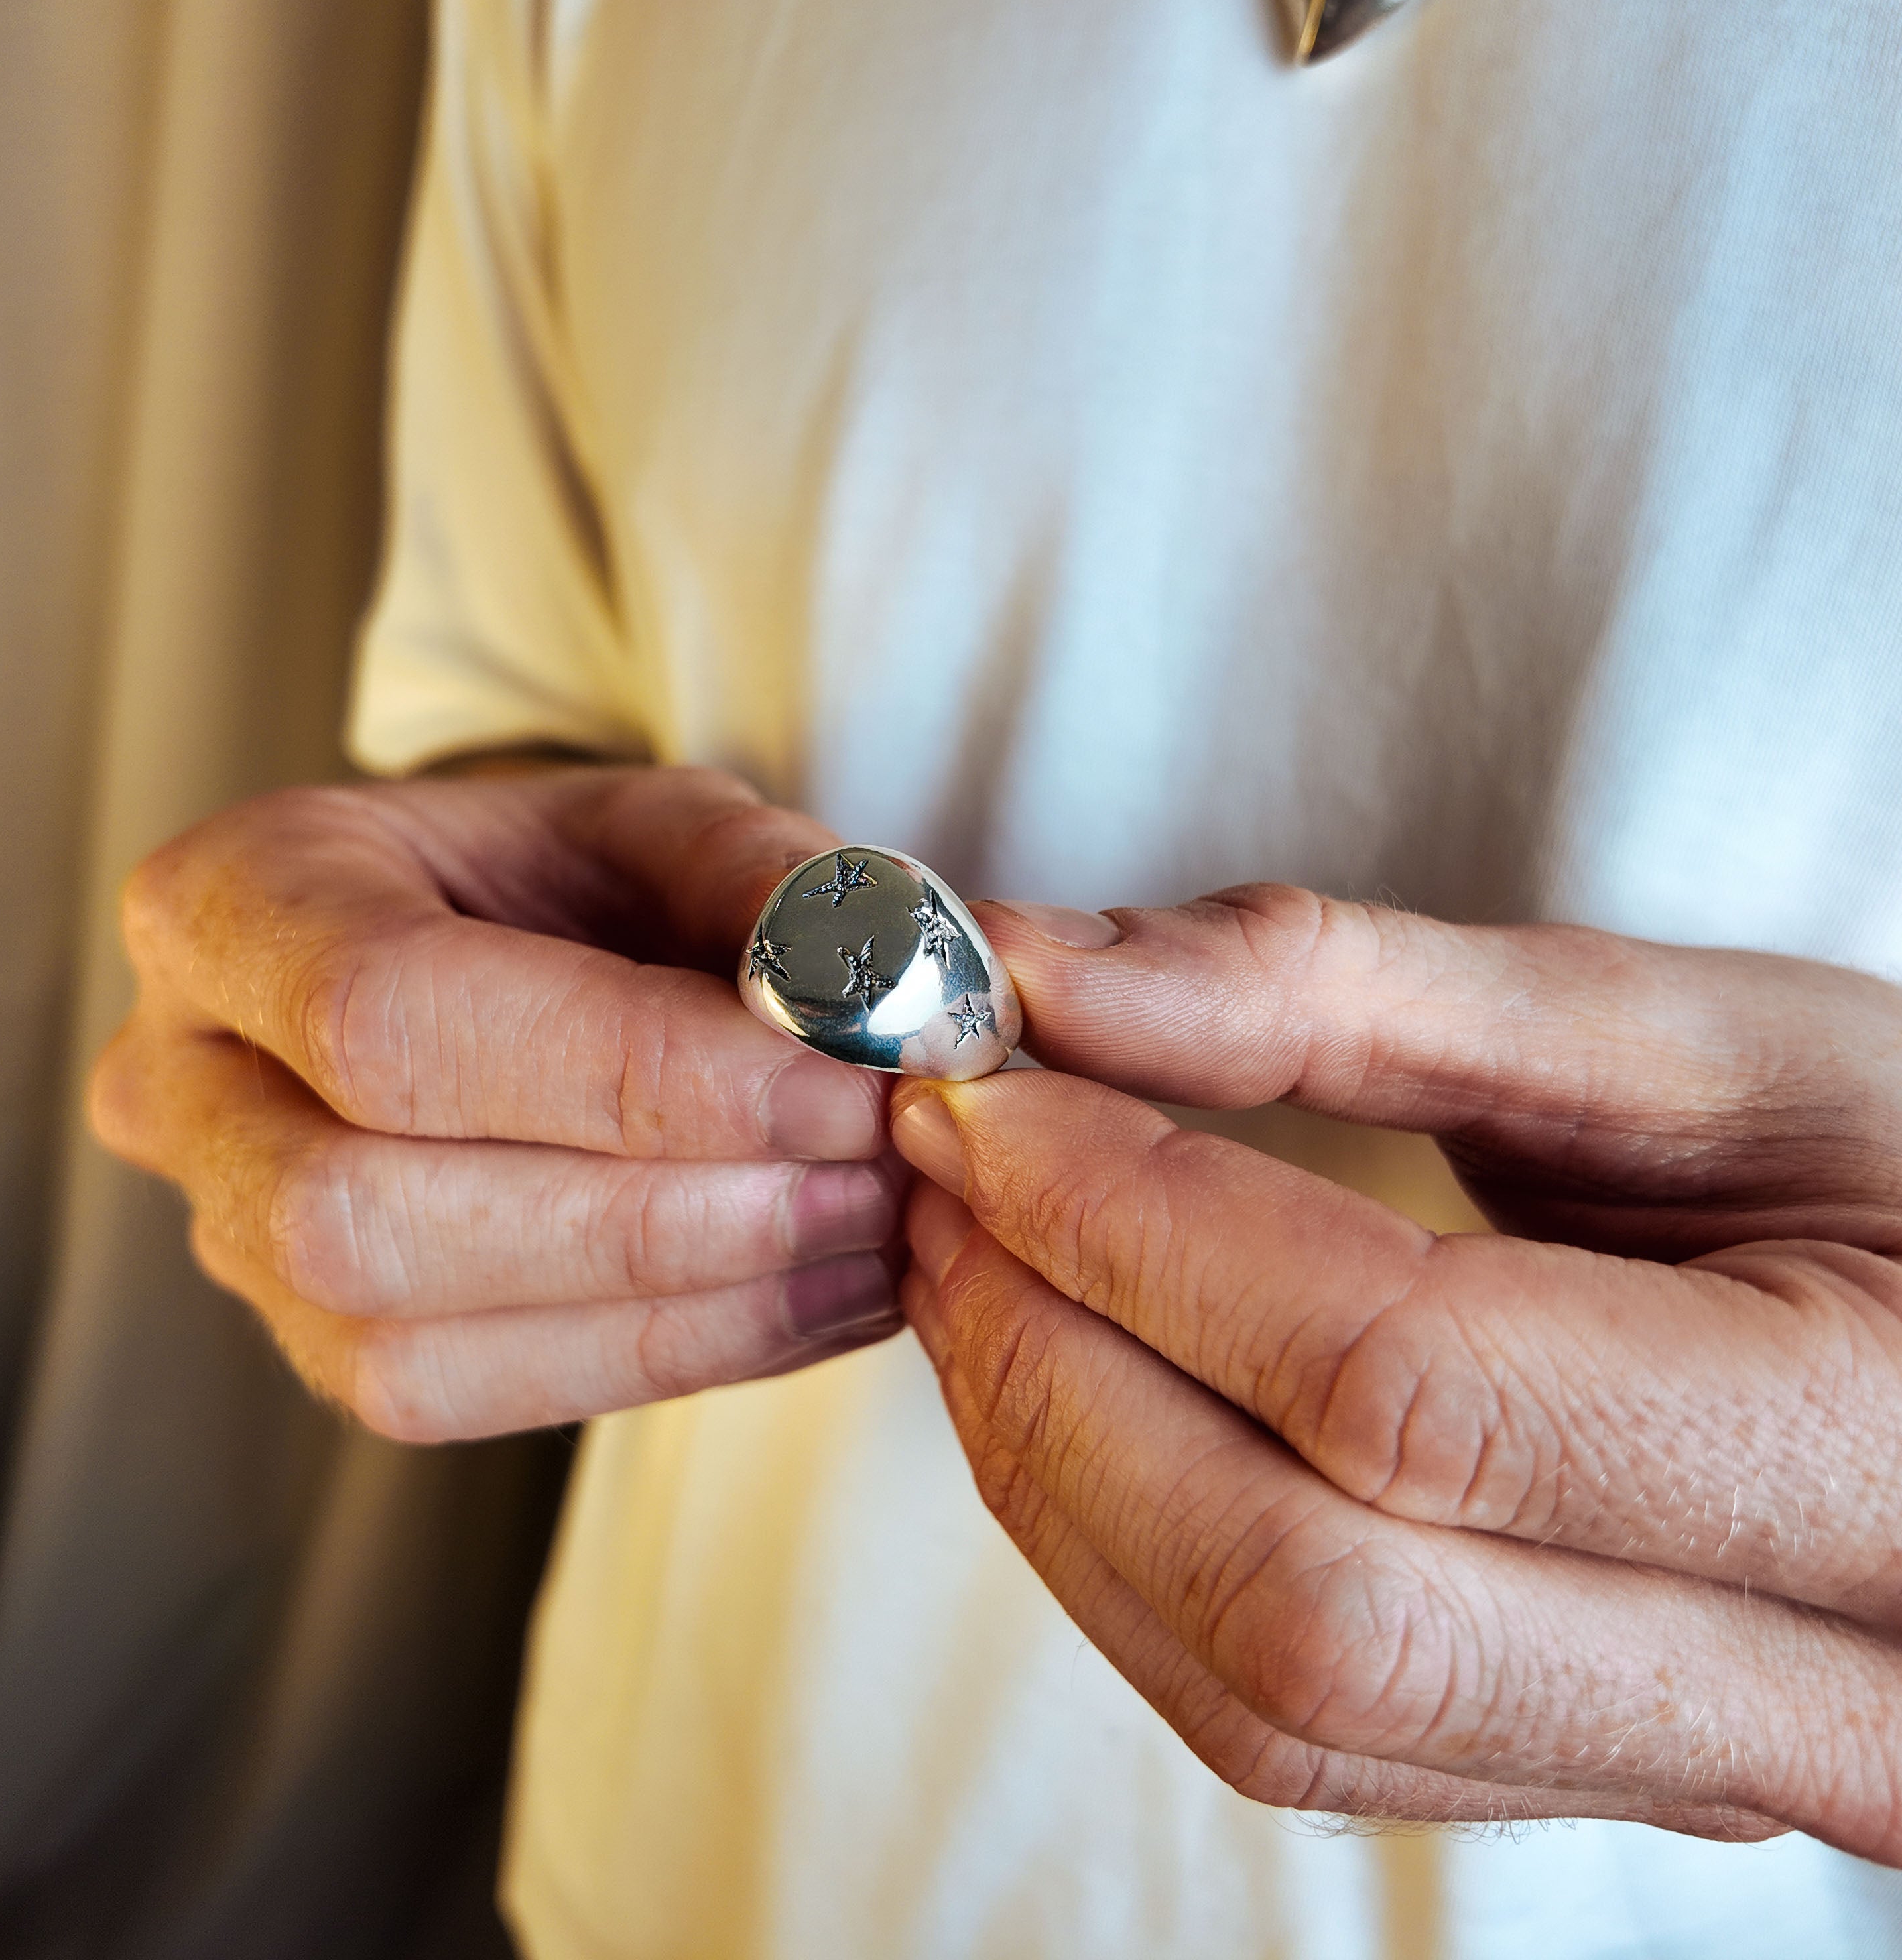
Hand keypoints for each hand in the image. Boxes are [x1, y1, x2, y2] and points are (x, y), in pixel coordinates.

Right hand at [90, 766, 904, 1439]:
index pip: (390, 1015)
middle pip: (369, 1208)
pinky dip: (669, 1358)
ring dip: (679, 1307)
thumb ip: (764, 892)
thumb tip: (878, 1010)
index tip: (841, 1090)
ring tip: (865, 1238)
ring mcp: (230, 1235)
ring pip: (406, 1343)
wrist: (498, 951)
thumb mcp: (663, 826)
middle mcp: (181, 1082)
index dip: (630, 1072)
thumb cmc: (563, 877)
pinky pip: (470, 1400)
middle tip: (868, 1178)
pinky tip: (812, 1299)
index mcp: (230, 901)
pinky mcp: (318, 1342)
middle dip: (656, 1215)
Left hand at [891, 885, 1901, 1855]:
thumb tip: (1034, 972)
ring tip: (981, 1259)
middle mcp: (1814, 1678)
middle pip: (1311, 1597)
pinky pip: (1295, 1727)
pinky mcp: (1580, 1779)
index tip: (975, 1095)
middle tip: (945, 1173)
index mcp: (1872, 1442)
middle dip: (1057, 1368)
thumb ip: (1352, 990)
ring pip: (1274, 1698)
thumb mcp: (1692, 1038)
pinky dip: (1124, 1553)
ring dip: (1057, 1466)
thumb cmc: (1895, 1155)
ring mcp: (1691, 1768)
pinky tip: (1075, 1385)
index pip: (1405, 1383)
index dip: (1136, 1230)